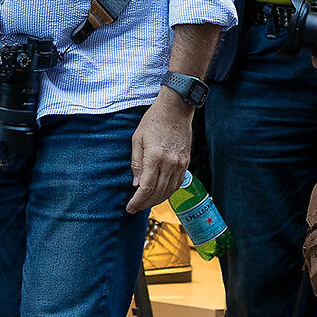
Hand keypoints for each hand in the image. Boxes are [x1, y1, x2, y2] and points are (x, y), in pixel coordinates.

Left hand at [126, 95, 193, 214]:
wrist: (176, 108)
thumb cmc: (154, 120)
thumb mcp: (137, 139)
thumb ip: (136, 163)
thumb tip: (135, 184)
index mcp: (155, 157)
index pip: (146, 188)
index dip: (137, 201)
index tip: (130, 208)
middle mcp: (170, 163)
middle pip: (158, 193)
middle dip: (145, 204)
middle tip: (135, 208)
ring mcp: (180, 163)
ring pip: (169, 190)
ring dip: (157, 200)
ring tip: (146, 203)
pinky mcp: (186, 162)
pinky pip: (177, 183)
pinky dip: (168, 191)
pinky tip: (160, 193)